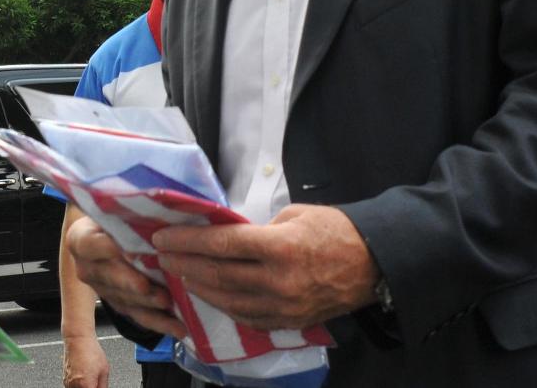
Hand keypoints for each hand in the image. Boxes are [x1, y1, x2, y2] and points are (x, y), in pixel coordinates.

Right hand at [63, 334, 109, 387]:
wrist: (78, 340)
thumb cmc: (90, 351)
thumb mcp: (104, 370)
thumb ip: (103, 386)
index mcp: (86, 385)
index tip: (98, 385)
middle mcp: (74, 386)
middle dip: (91, 387)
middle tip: (96, 381)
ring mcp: (68, 383)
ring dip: (85, 387)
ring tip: (90, 376)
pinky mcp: (65, 380)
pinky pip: (73, 387)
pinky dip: (79, 385)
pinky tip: (84, 376)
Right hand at [65, 215, 185, 338]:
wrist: (113, 228)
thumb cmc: (119, 212)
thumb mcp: (117, 206)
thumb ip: (127, 210)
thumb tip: (150, 208)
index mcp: (80, 239)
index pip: (91, 245)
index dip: (110, 249)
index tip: (130, 251)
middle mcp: (86, 267)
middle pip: (108, 277)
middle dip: (132, 284)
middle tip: (151, 287)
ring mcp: (103, 288)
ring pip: (125, 300)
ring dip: (148, 304)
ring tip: (169, 303)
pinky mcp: (120, 303)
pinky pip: (138, 316)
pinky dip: (160, 322)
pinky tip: (178, 326)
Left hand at [153, 203, 377, 329]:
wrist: (374, 264)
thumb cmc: (337, 231)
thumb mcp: (295, 215)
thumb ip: (259, 228)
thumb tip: (227, 233)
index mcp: (280, 247)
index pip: (221, 244)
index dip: (187, 241)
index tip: (163, 237)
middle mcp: (279, 281)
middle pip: (218, 274)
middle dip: (184, 264)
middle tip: (161, 255)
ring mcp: (283, 306)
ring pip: (227, 300)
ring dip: (197, 287)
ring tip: (178, 274)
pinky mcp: (289, 321)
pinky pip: (246, 316)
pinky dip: (222, 305)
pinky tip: (208, 294)